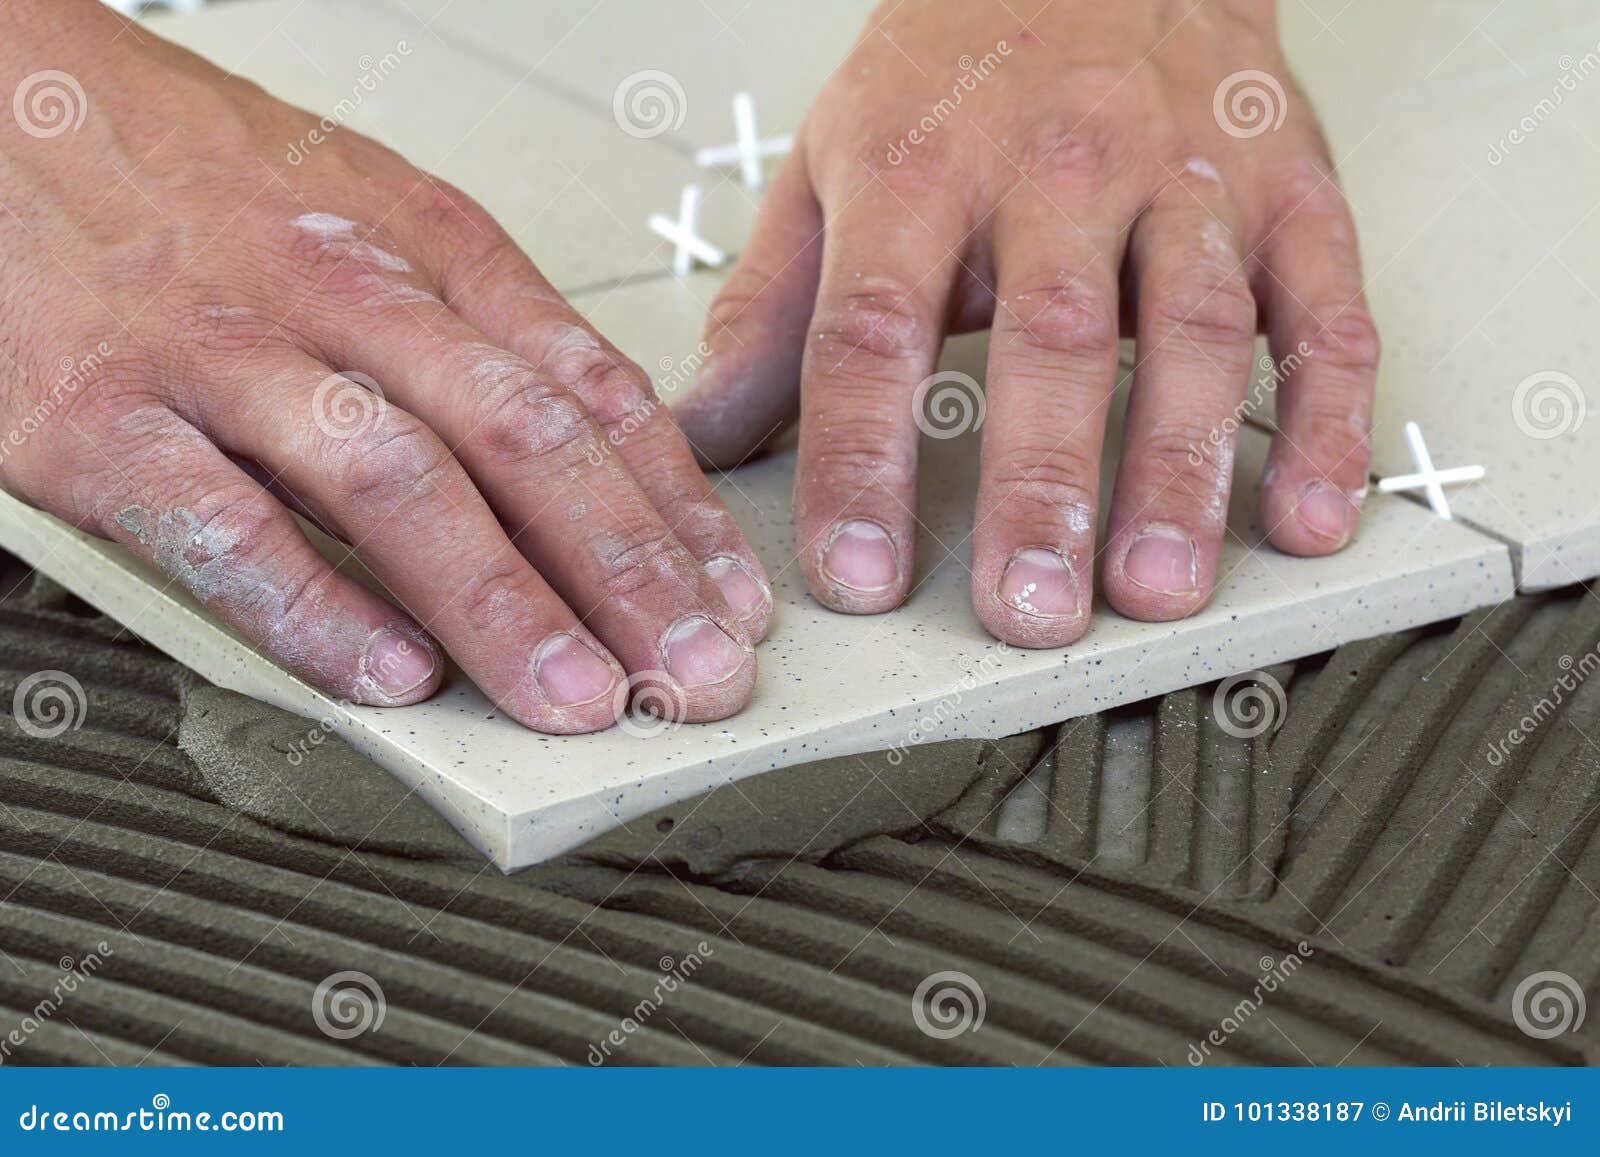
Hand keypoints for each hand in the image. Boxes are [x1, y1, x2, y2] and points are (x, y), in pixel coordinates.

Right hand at [0, 0, 769, 731]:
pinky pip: (221, 525)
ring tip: (575, 697)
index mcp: (431, 249)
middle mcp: (343, 295)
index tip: (731, 600)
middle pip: (522, 442)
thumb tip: (603, 464)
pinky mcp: (96, 417)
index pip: (592, 392)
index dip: (676, 511)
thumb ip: (485, 338)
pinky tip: (391, 675)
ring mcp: (222, 355)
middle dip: (627, 574)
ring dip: (503, 604)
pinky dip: (314, 609)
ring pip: (395, 483)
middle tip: (693, 673)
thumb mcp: (378, 221)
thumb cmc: (200, 178)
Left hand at [678, 0, 1377, 646]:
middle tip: (1028, 610)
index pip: (875, 329)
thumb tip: (707, 431)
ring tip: (1158, 589)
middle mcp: (1061, 170)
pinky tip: (1311, 516)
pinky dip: (1330, 420)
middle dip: (1041, 485)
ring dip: (1180, 469)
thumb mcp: (829, 162)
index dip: (864, 459)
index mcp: (924, 170)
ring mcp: (1189, 182)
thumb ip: (773, 307)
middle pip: (1048, 339)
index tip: (857, 573)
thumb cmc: (957, 68)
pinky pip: (1324, 312)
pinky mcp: (1291, 196)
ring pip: (1196, 332)